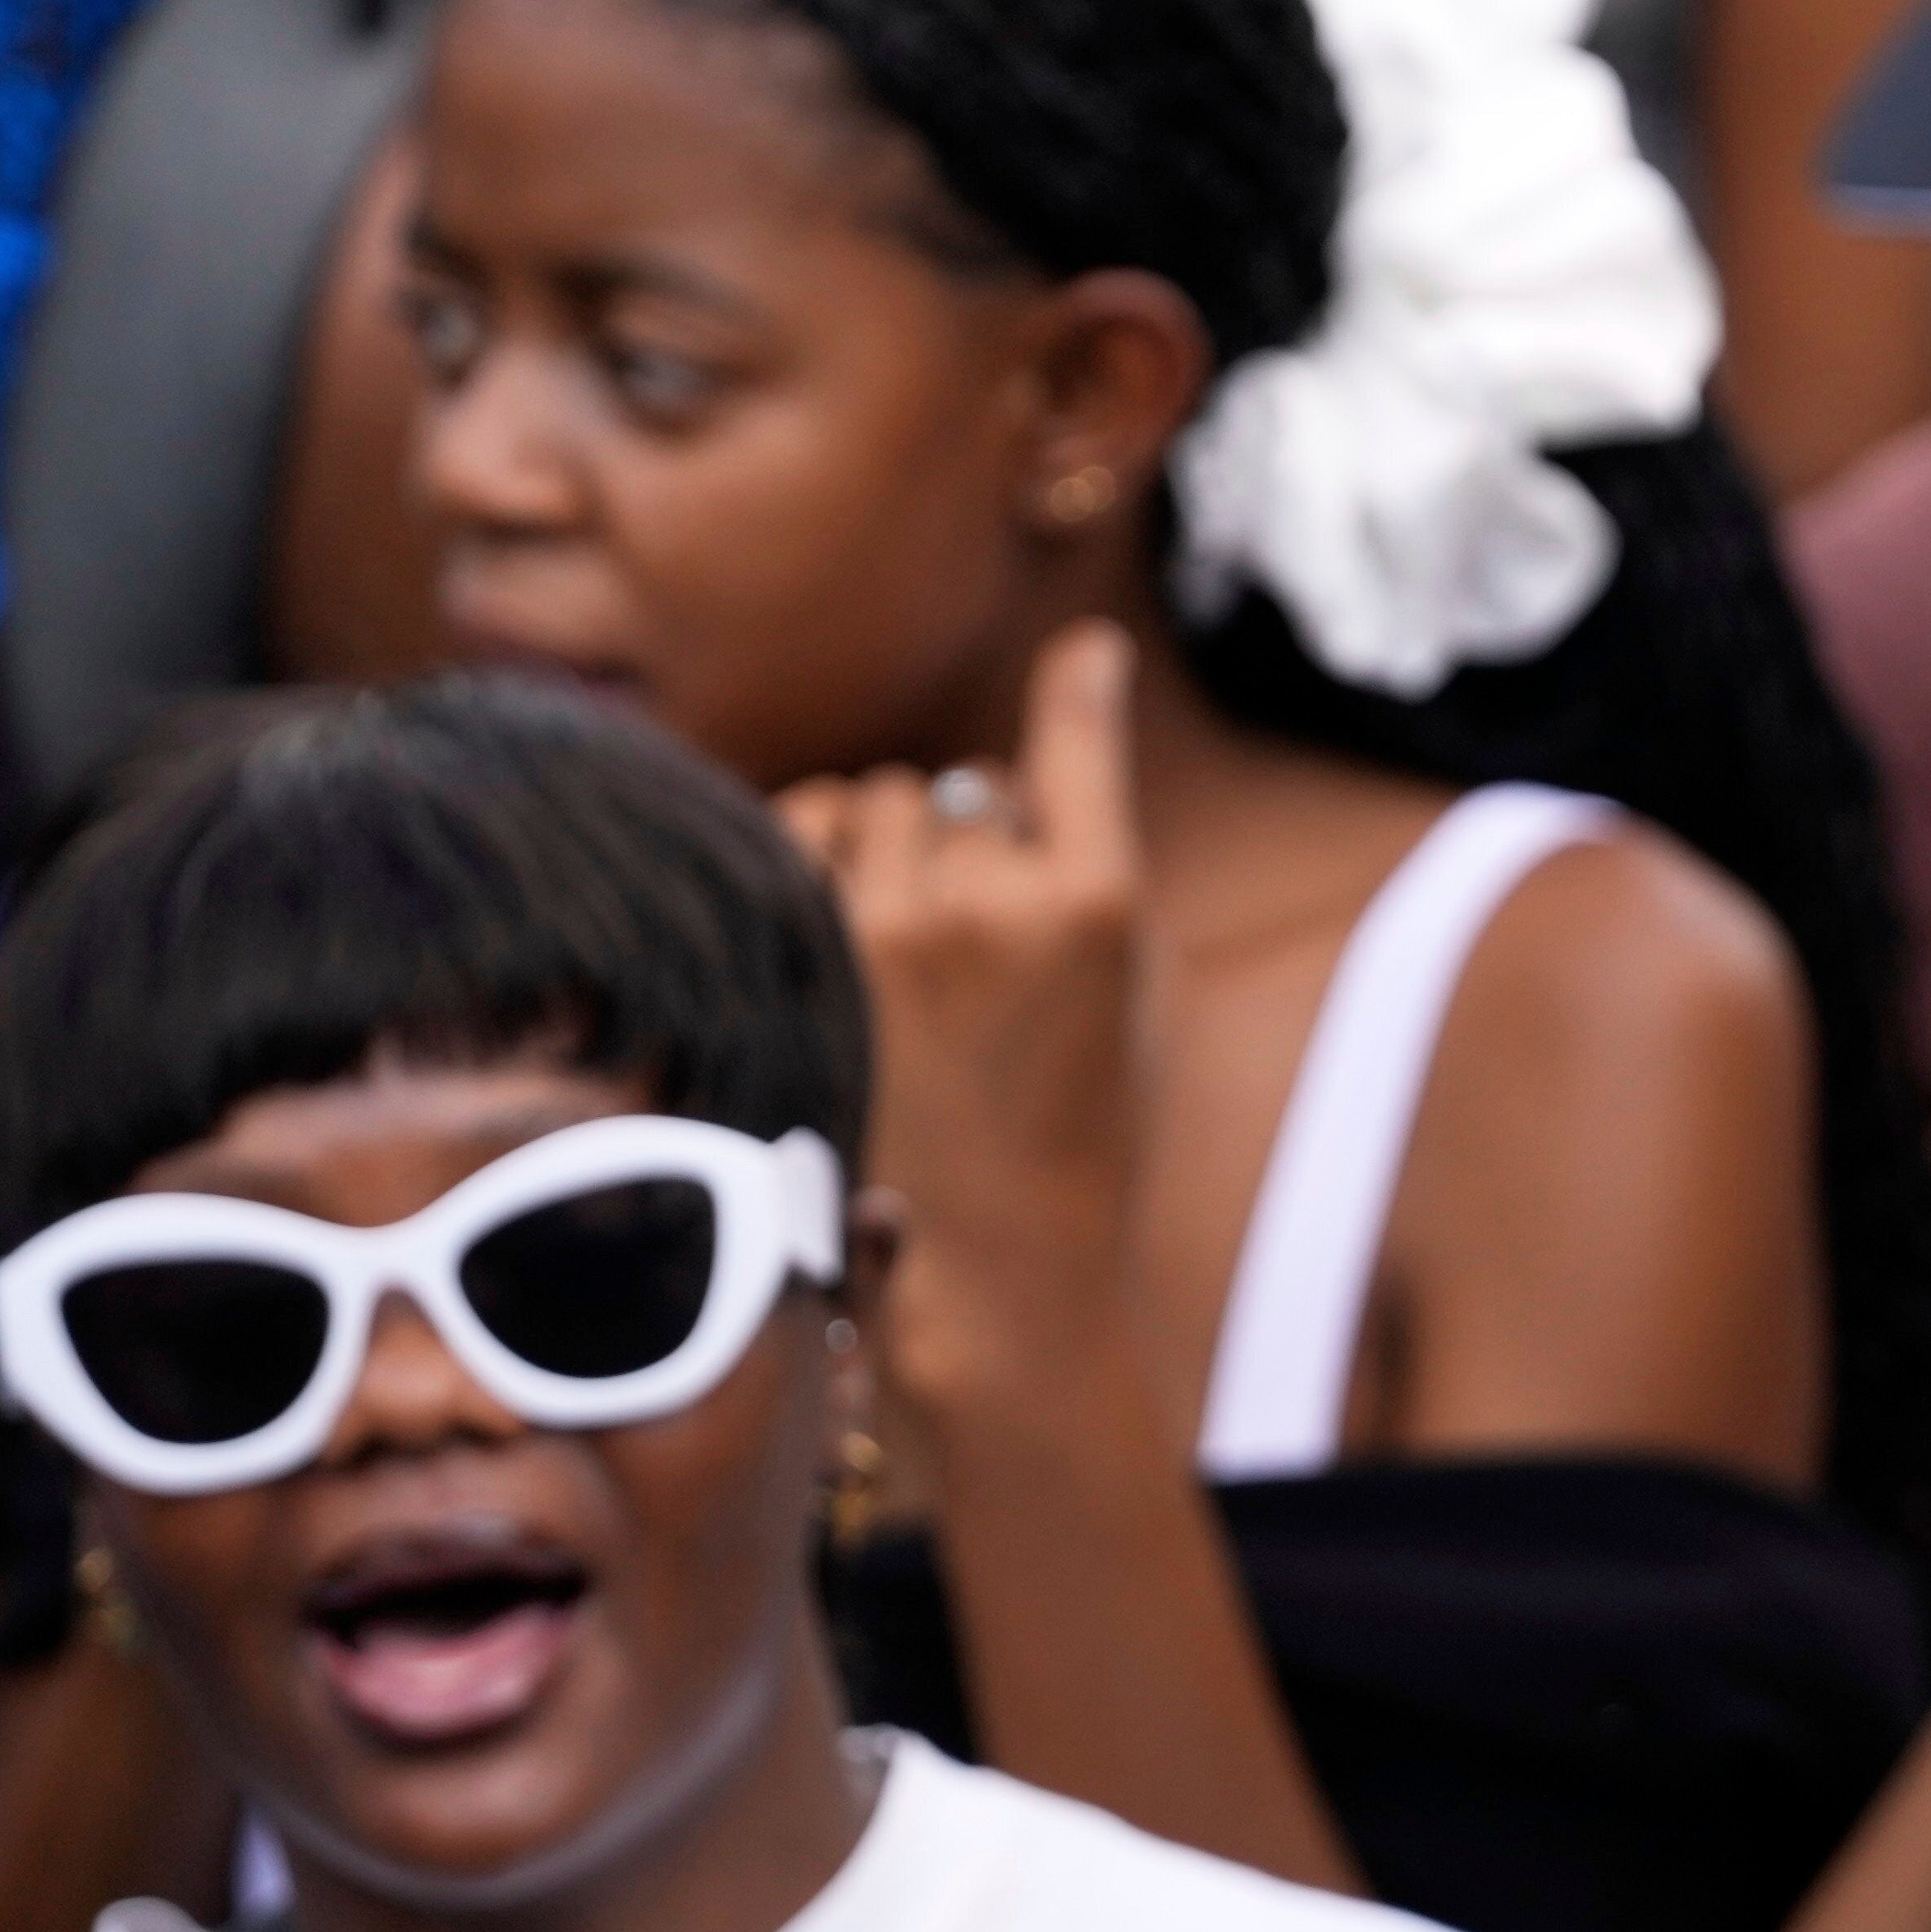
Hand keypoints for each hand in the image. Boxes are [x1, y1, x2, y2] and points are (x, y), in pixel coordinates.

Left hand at [775, 627, 1154, 1411]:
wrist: (988, 1274)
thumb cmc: (1075, 1136)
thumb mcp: (1135, 996)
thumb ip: (1097, 866)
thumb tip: (1044, 733)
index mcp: (1098, 904)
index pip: (1078, 741)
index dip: (1079, 686)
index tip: (1080, 657)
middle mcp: (989, 898)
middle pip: (959, 792)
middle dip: (963, 845)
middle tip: (973, 945)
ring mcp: (882, 927)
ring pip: (874, 805)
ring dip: (883, 852)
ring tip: (899, 948)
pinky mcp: (799, 961)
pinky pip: (795, 839)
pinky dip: (810, 868)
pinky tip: (832, 936)